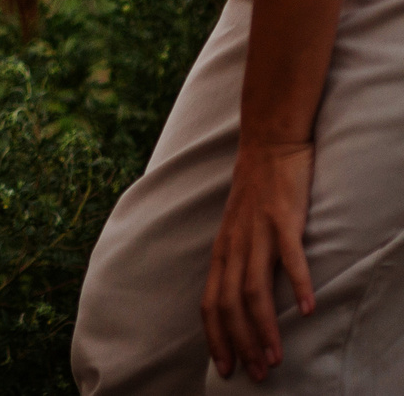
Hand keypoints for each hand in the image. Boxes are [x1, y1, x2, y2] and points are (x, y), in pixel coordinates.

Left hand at [205, 139, 315, 380]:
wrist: (268, 145)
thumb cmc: (255, 193)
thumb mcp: (238, 232)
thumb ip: (239, 263)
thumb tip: (242, 302)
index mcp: (221, 251)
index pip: (209, 303)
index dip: (216, 338)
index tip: (225, 369)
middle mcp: (233, 245)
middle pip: (229, 303)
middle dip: (240, 343)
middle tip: (257, 374)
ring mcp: (257, 233)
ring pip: (253, 288)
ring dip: (264, 326)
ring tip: (276, 356)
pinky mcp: (282, 220)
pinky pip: (289, 257)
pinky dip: (298, 285)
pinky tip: (309, 309)